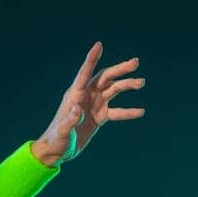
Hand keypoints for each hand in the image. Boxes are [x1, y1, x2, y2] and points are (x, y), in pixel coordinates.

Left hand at [32, 41, 145, 165]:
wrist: (57, 151)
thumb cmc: (56, 140)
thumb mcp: (62, 132)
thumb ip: (69, 121)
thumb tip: (77, 110)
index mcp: (75, 95)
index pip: (85, 73)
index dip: (92, 59)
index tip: (99, 45)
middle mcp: (85, 96)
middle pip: (105, 77)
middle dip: (120, 69)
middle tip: (136, 62)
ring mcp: (94, 105)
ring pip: (113, 90)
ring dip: (127, 85)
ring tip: (142, 82)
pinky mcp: (99, 116)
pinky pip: (116, 111)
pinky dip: (128, 111)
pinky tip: (141, 111)